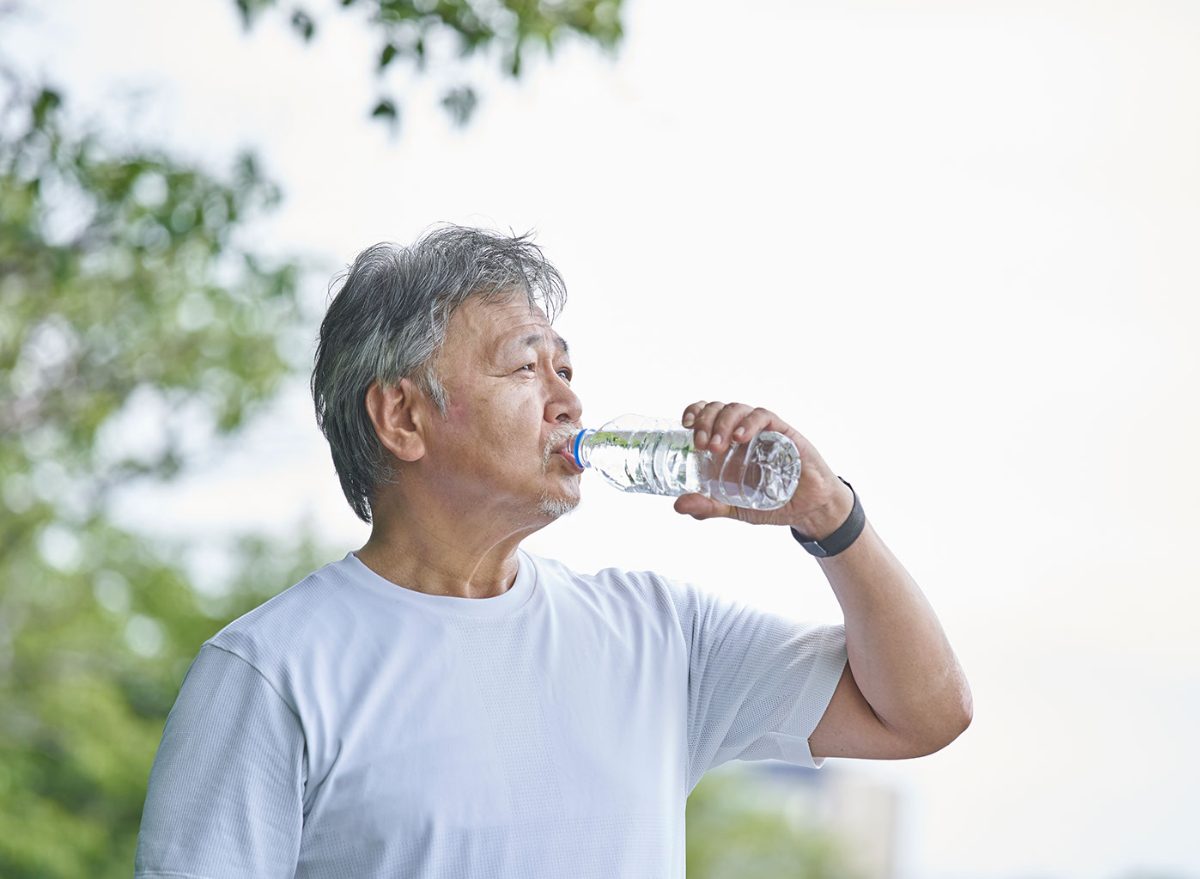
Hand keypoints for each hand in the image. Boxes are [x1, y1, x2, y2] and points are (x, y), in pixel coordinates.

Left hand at [674, 400, 854, 536]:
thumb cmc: (772, 503)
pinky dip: (749, 422)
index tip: (684, 424)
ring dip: (723, 423)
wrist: (808, 509)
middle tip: (701, 444)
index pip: (707, 415)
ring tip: (718, 446)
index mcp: (727, 445)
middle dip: (705, 421)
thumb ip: (708, 506)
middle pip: (718, 409)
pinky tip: (741, 437)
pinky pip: (764, 417)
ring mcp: (762, 431)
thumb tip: (678, 505)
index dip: (695, 412)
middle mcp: (743, 433)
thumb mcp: (734, 508)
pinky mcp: (783, 432)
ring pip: (738, 408)